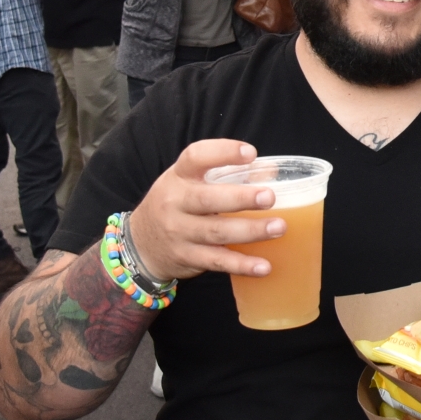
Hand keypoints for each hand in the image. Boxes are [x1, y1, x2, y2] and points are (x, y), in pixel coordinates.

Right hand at [128, 139, 286, 281]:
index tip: (250, 153)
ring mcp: (179, 232)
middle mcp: (175, 202)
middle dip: (242, 198)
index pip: (196, 157)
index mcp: (179, 177)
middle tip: (270, 197)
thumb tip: (272, 172)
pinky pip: (217, 262)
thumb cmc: (176, 204)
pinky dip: (242, 265)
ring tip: (279, 228)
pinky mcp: (187, 258)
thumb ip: (225, 175)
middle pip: (208, 199)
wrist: (141, 244)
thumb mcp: (189, 183)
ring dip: (250, 231)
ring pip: (217, 232)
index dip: (223, 153)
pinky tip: (264, 266)